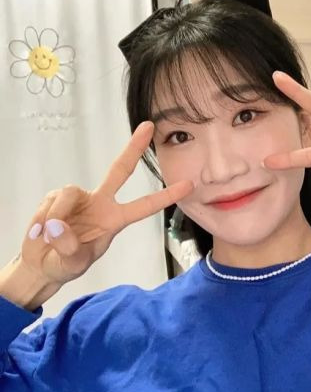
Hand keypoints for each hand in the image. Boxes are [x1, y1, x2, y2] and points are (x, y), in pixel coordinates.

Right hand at [19, 121, 192, 294]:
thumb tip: (58, 226)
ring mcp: (78, 198)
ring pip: (69, 194)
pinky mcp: (56, 197)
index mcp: (115, 220)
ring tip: (47, 237)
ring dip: (56, 217)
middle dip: (134, 148)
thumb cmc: (64, 264)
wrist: (40, 264)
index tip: (190, 184)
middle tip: (149, 126)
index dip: (166, 196)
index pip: (145, 206)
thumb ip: (69, 249)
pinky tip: (39, 232)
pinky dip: (41, 220)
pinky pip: (51, 203)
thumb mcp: (71, 264)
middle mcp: (100, 203)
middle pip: (119, 170)